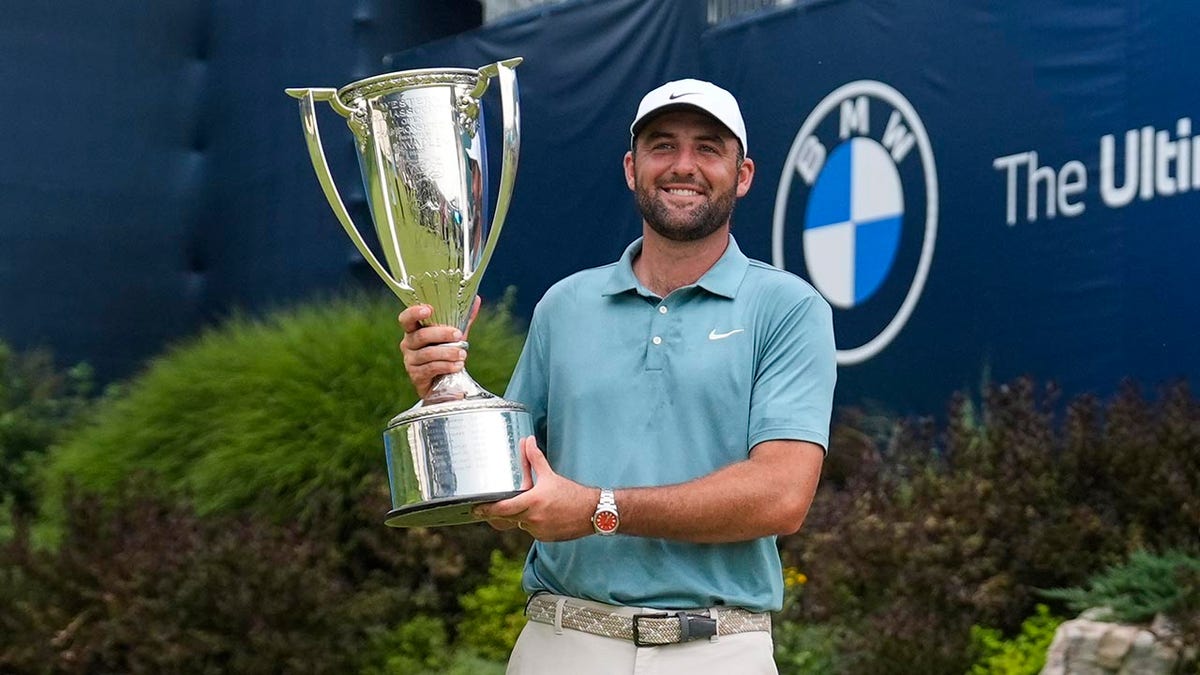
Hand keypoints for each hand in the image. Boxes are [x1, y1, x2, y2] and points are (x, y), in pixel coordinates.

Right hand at [397, 296, 480, 399]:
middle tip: (459, 335)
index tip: (429, 309)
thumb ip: (463, 318)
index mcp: (414, 330)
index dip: (414, 312)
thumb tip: (475, 299)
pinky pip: (431, 368)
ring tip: (463, 354)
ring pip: (427, 353)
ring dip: (448, 352)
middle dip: (442, 334)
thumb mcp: (455, 335)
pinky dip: (447, 366)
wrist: (444, 381)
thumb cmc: (446, 352)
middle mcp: (408, 344)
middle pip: (421, 335)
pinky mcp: (416, 375)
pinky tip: (458, 365)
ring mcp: (410, 360)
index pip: (406, 318)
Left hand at [474, 437, 597, 541]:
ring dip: (517, 517)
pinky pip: (531, 530)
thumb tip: (528, 441)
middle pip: (506, 518)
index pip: (503, 509)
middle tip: (483, 510)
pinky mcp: (545, 538)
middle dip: (495, 514)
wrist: (593, 512)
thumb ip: (535, 459)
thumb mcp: (551, 475)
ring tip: (524, 507)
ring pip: (519, 524)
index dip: (487, 509)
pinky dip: (531, 523)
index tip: (476, 508)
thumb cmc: (572, 493)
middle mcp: (533, 518)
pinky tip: (540, 515)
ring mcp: (539, 530)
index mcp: (533, 502)